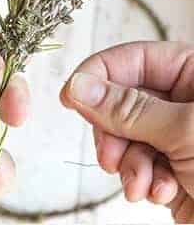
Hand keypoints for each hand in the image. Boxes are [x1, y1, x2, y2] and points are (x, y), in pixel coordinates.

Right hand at [60, 41, 193, 222]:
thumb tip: (78, 86)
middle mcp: (181, 100)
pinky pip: (137, 165)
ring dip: (129, 165)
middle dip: (114, 134)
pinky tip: (163, 192)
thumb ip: (127, 108)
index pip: (131, 60)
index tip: (70, 96)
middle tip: (110, 156)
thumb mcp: (187, 131)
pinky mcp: (172, 165)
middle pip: (118, 102)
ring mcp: (175, 134)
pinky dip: (144, 181)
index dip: (96, 75)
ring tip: (146, 185)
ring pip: (123, 137)